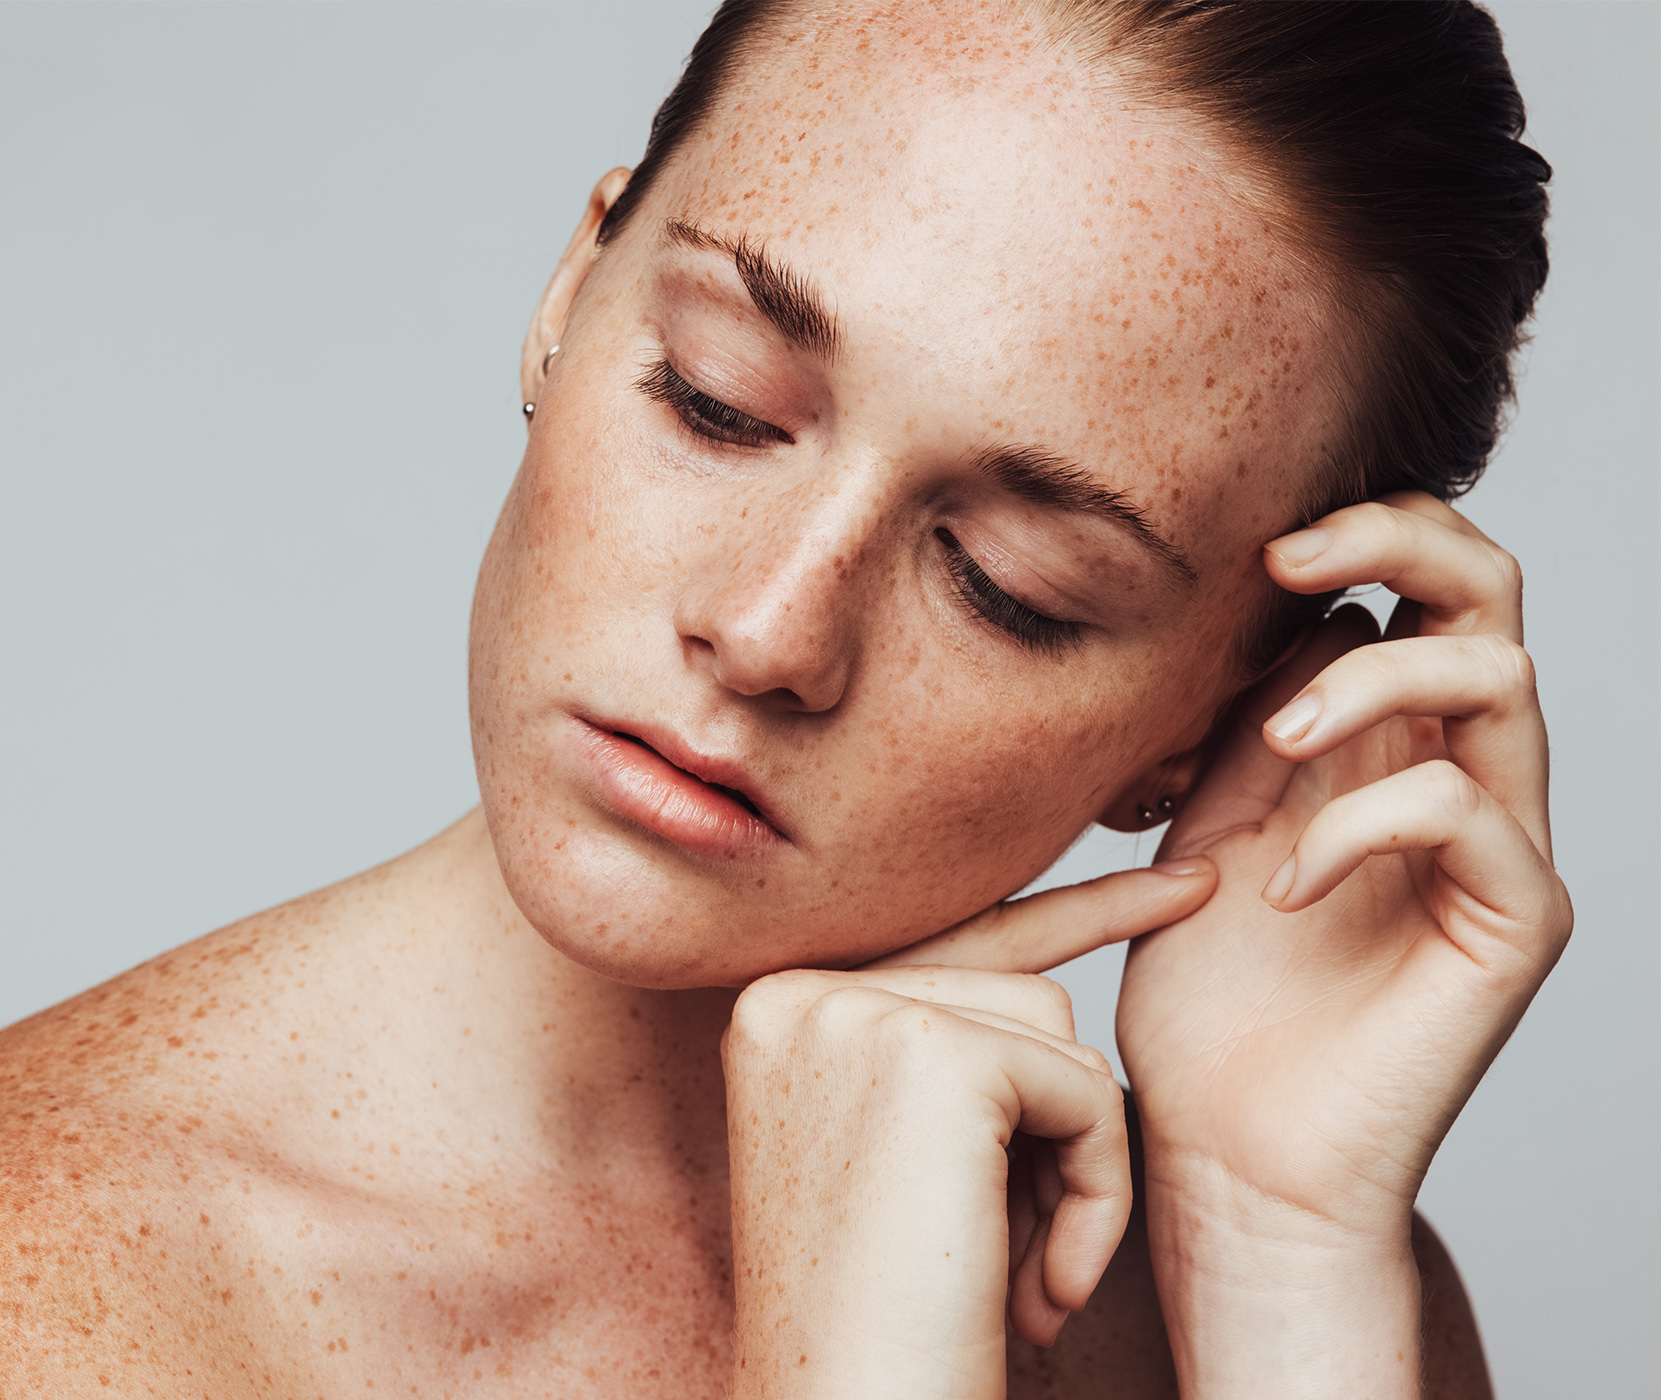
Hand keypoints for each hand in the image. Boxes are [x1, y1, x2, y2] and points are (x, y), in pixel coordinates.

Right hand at [723, 863, 1215, 1398]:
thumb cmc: (882, 1325)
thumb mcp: (893, 1162)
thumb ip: (943, 1054)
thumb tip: (1051, 973)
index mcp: (776, 1009)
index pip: (944, 941)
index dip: (1071, 916)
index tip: (1182, 886)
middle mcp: (799, 991)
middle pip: (1009, 986)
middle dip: (1054, 1118)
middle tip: (1027, 1261)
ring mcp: (857, 1013)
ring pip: (1054, 1029)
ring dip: (1076, 1160)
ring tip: (1030, 1281)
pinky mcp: (934, 1056)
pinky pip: (1084, 1088)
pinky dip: (1097, 1193)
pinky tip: (1041, 1289)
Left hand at [1116, 492, 1570, 1395]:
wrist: (1231, 1157)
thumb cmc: (1206, 1007)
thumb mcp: (1201, 836)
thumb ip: (1243, 735)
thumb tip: (1269, 619)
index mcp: (1383, 746)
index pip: (1413, 588)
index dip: (1347, 537)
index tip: (1242, 545)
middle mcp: (1454, 776)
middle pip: (1490, 594)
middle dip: (1399, 537)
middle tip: (1289, 555)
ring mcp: (1495, 847)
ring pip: (1497, 678)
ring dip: (1373, 681)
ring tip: (1281, 740)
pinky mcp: (1512, 923)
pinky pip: (1468, 813)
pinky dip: (1363, 825)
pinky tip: (1281, 890)